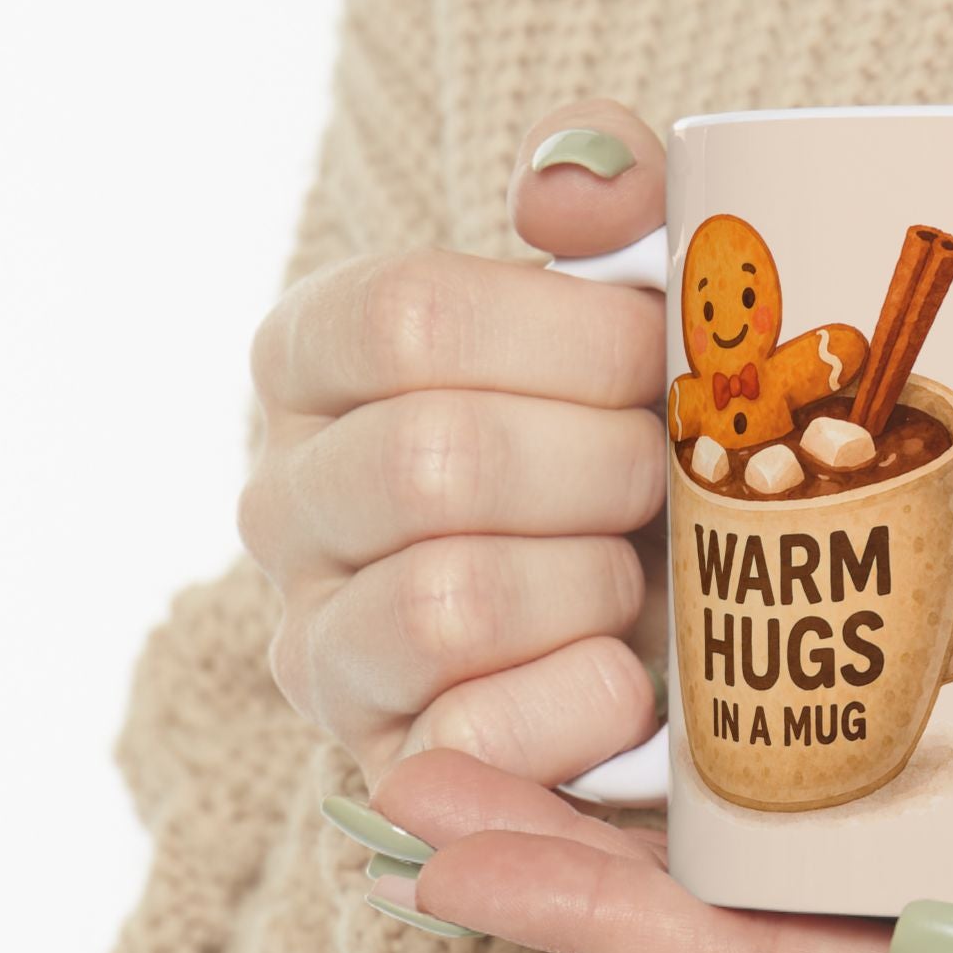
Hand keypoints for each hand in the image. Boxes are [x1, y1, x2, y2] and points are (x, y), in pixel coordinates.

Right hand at [240, 100, 669, 790]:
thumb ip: (606, 195)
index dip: (569, 338)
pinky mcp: (385, 765)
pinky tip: (632, 676)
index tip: (658, 356)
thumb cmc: (633, 433)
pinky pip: (474, 738)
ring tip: (641, 575)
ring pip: (448, 602)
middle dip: (604, 468)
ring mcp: (320, 644)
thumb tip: (568, 187)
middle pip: (437, 461)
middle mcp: (285, 499)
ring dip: (595, 585)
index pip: (406, 316)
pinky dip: (585, 702)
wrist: (667, 614)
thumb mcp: (629, 296)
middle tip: (668, 476)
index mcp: (317, 358)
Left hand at [354, 744, 952, 952]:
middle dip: (574, 875)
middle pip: (747, 946)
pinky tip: (727, 712)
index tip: (449, 847)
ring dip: (649, 828)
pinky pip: (887, 835)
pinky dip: (777, 783)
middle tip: (417, 774)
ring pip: (799, 891)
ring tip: (514, 737)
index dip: (605, 927)